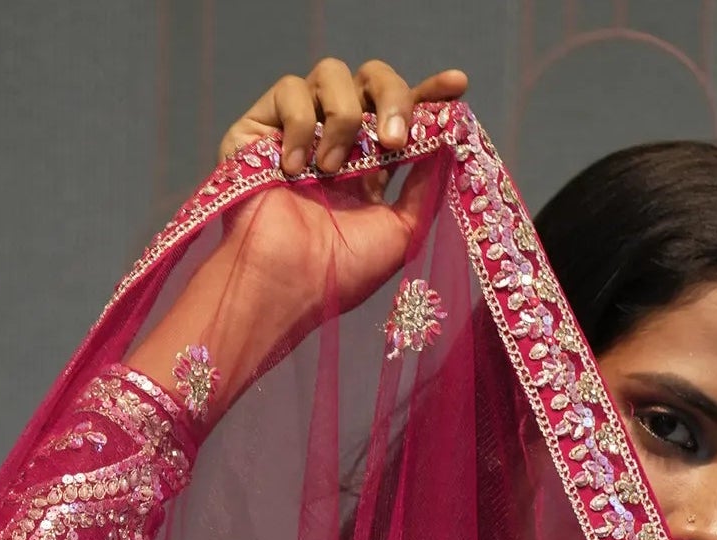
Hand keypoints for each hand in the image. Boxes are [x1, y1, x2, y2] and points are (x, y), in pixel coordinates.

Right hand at [164, 59, 468, 386]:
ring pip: (331, 73)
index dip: (431, 93)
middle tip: (395, 141)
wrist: (285, 288)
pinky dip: (301, 126)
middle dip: (392, 98)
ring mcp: (298, 127)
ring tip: (333, 172)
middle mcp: (336, 138)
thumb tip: (450, 140)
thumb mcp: (401, 232)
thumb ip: (426, 185)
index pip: (403, 111)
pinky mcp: (259, 125)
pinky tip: (296, 170)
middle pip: (372, 78)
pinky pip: (289, 90)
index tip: (457, 84)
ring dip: (344, 118)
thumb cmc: (340, 274)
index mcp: (371, 162)